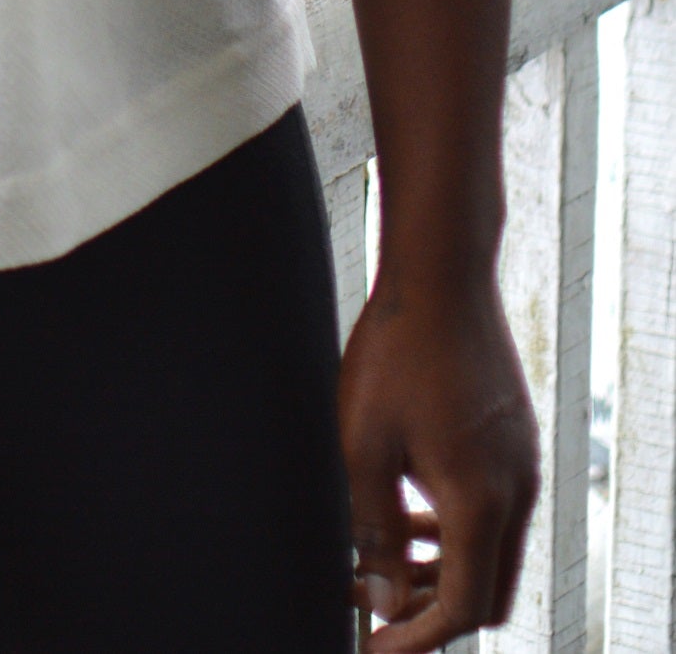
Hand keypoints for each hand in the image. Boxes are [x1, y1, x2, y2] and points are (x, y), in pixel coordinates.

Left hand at [341, 267, 538, 647]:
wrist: (442, 273)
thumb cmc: (396, 353)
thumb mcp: (365, 445)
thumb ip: (373, 530)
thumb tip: (380, 600)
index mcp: (481, 501)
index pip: (462, 608)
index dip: (416, 637)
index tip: (373, 648)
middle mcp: (517, 490)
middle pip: (488, 591)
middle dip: (431, 610)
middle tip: (372, 604)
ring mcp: (523, 463)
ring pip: (493, 550)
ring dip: (443, 568)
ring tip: (381, 560)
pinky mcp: (516, 440)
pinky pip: (496, 509)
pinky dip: (458, 528)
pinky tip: (410, 508)